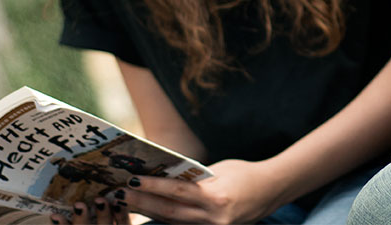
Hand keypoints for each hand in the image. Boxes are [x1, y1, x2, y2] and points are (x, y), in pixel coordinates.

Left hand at [57, 195, 129, 224]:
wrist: (91, 222)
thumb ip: (118, 199)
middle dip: (103, 213)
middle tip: (99, 200)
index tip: (119, 200)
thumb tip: (122, 176)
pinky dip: (61, 224)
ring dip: (81, 218)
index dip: (122, 213)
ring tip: (78, 205)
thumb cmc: (103, 212)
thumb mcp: (116, 211)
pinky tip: (55, 216)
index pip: (124, 222)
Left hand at [119, 159, 290, 224]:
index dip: (153, 186)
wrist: (271, 191)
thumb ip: (193, 178)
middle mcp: (214, 218)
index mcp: (217, 197)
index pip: (178, 192)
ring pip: (172, 223)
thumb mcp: (219, 171)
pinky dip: (164, 220)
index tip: (132, 178)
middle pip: (170, 212)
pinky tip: (147, 213)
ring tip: (126, 201)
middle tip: (119, 192)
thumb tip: (162, 176)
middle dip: (142, 203)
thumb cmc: (243, 174)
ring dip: (148, 212)